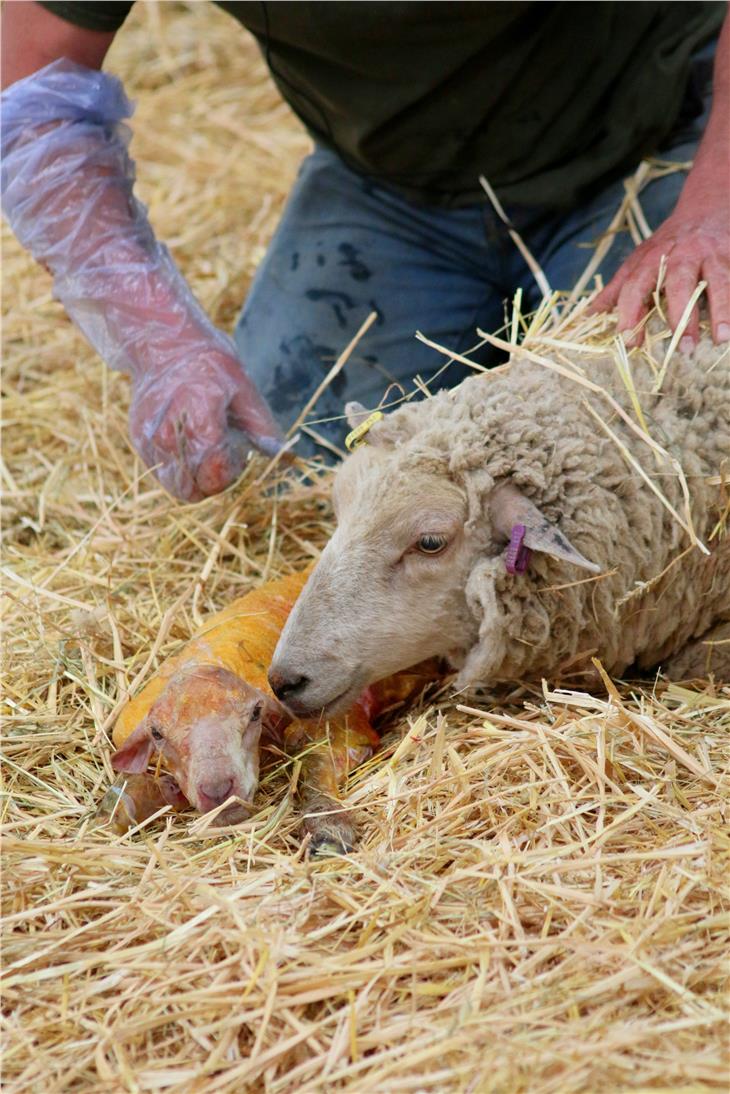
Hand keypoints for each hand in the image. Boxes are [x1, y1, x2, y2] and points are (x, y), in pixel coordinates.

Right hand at [128, 348, 283, 500]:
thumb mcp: (243, 388)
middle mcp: (169, 435)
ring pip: (179, 487)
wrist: (163, 343)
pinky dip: (179, 470)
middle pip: (197, 488)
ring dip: (195, 479)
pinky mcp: (140, 442)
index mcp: (200, 420)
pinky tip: (187, 445)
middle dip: (215, 480)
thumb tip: (287, 456)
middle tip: (221, 453)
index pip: (215, 475)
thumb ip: (262, 427)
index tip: (237, 455)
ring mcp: (150, 440)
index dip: (232, 473)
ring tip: (204, 449)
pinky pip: (164, 476)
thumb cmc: (208, 363)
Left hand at [591, 185, 729, 347]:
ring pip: (718, 281)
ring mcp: (711, 255)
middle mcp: (682, 255)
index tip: (630, 343)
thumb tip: (589, 316)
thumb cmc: (668, 243)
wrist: (707, 205)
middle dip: (680, 316)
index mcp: (651, 259)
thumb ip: (617, 290)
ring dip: (721, 310)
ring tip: (721, 338)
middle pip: (679, 284)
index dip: (630, 314)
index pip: (635, 286)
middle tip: (682, 348)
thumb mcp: (639, 260)